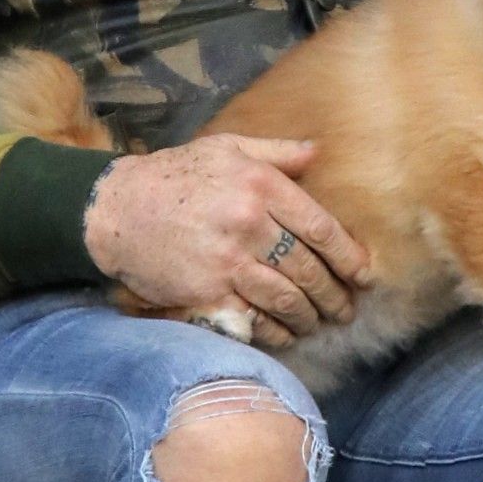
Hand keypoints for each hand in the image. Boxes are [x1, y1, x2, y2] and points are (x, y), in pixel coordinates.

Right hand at [82, 133, 372, 347]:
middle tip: (346, 309)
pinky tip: (285, 334)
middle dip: (334, 295)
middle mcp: (249, 222)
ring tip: (319, 323)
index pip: (320, 227)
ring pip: (287, 300)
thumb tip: (318, 151)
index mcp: (259, 184)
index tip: (364, 275)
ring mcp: (228, 262)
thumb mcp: (226, 147)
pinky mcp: (207, 293)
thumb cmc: (175, 174)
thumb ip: (276, 152)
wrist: (118, 209)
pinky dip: (276, 333)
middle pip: (309, 269)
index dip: (349, 256)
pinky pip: (256, 321)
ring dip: (310, 318)